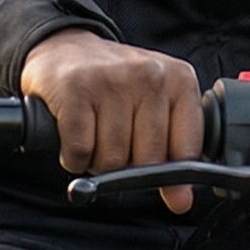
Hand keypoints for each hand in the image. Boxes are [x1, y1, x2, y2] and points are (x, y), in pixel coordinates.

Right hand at [21, 30, 204, 214]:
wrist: (63, 47)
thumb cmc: (114, 85)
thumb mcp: (154, 108)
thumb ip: (174, 152)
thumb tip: (180, 202)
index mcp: (179, 80)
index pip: (187, 150)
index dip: (170, 174)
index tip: (159, 178)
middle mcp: (149, 75)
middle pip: (148, 160)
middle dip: (127, 166)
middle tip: (115, 145)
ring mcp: (111, 80)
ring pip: (112, 159)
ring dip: (97, 162)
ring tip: (94, 136)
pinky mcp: (74, 89)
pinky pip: (80, 151)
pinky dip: (73, 158)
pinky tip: (75, 139)